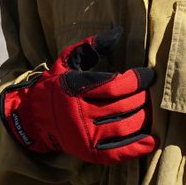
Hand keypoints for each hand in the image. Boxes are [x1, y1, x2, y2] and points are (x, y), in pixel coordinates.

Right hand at [0, 27, 155, 163]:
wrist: (32, 118)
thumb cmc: (56, 85)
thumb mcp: (67, 61)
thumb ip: (91, 46)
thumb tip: (119, 32)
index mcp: (75, 87)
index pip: (114, 85)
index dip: (136, 80)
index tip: (149, 75)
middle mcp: (79, 112)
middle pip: (122, 107)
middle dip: (143, 99)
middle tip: (153, 94)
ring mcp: (84, 134)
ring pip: (123, 127)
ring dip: (143, 119)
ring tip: (152, 111)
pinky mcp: (87, 152)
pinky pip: (116, 152)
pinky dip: (136, 147)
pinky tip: (151, 141)